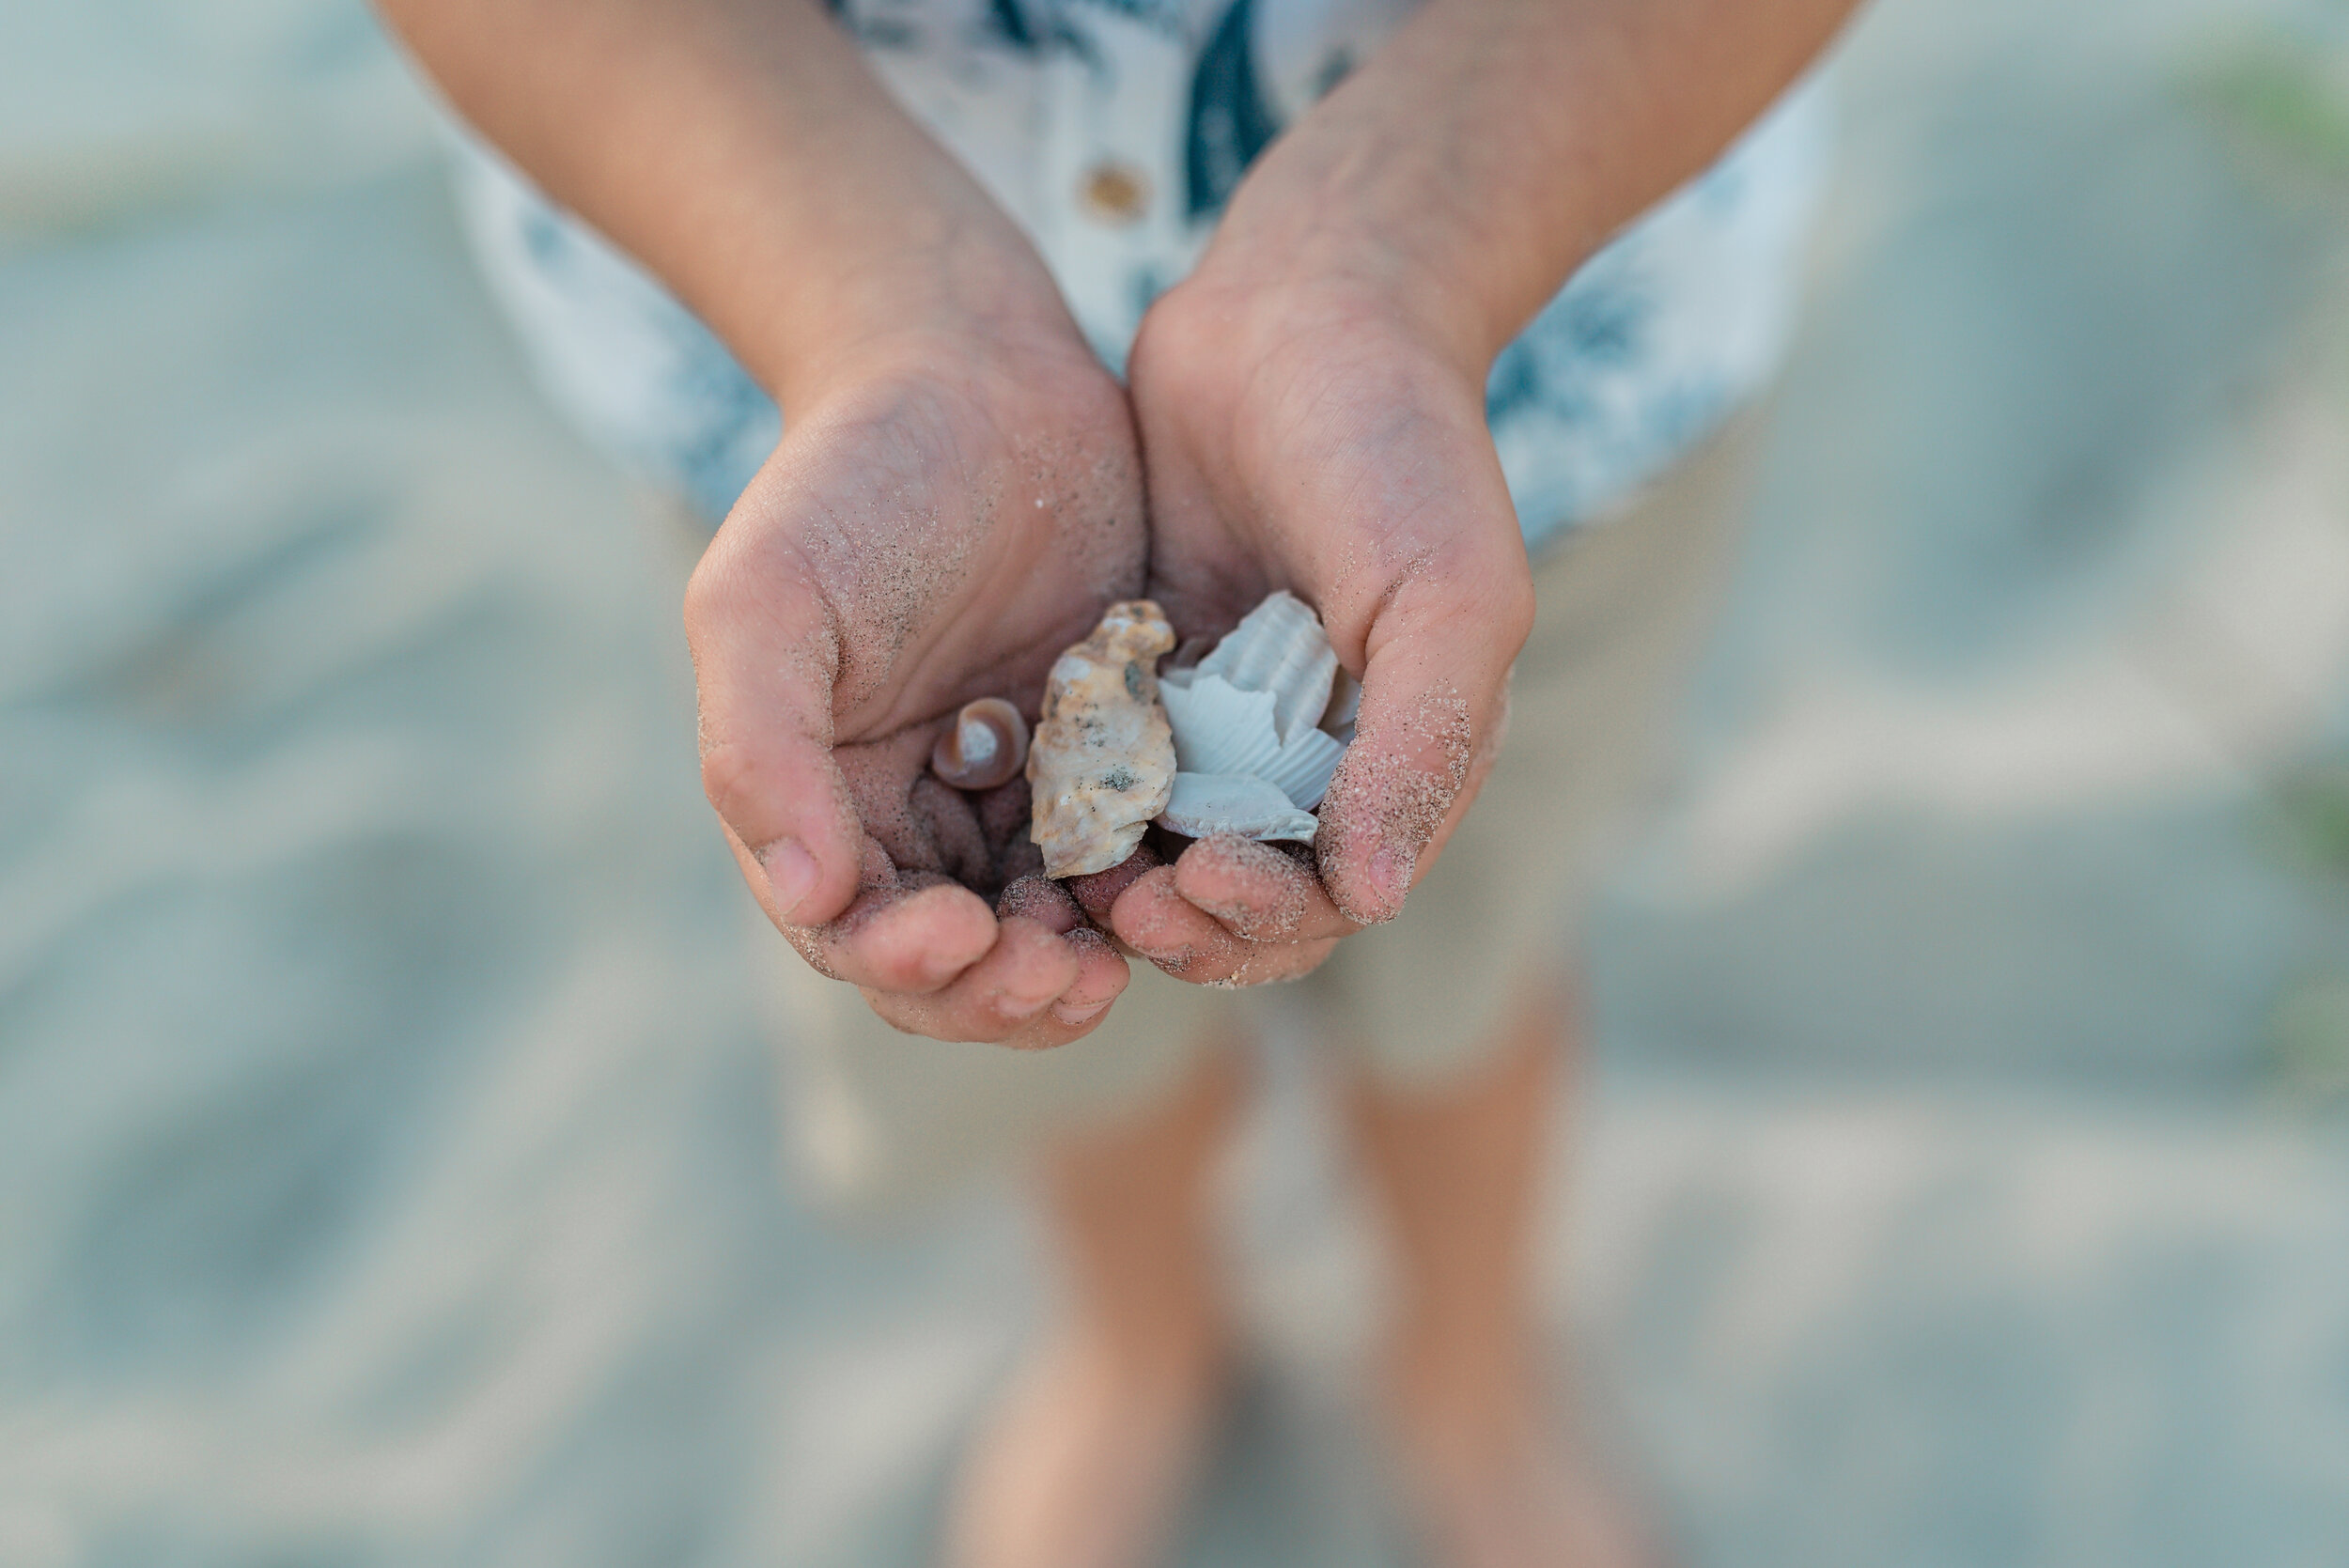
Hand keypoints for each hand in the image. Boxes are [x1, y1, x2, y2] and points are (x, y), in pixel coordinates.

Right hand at [687, 324, 1147, 1043]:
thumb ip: (760, 750)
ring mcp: (1017, 795)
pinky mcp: (1107, 759)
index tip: (962, 938)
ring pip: (1050, 930)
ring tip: (1124, 959)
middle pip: (957, 965)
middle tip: (1070, 980)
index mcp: (822, 800)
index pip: (854, 934)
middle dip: (1004, 992)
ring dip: (1080, 964)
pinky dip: (1147, 887)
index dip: (904, 964)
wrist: (976, 370)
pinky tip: (1181, 880)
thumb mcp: (767, 601)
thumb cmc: (849, 480)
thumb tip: (810, 897)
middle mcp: (917, 817)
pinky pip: (1129, 855)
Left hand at [1108, 272, 1533, 985]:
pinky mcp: (1146, 670)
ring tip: (1065, 876)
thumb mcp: (1444, 594)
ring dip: (1118, 881)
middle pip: (1237, 898)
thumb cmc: (1400, 447)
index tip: (1198, 882)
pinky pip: (1102, 764)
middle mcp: (1310, 757)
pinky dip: (1074, 798)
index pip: (1329, 897)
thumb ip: (1420, 745)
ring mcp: (1222, 718)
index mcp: (1400, 758)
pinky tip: (1024, 797)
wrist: (1306, 304)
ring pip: (1159, 849)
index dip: (1265, 918)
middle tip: (1115, 903)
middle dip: (1183, 922)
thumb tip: (1371, 898)